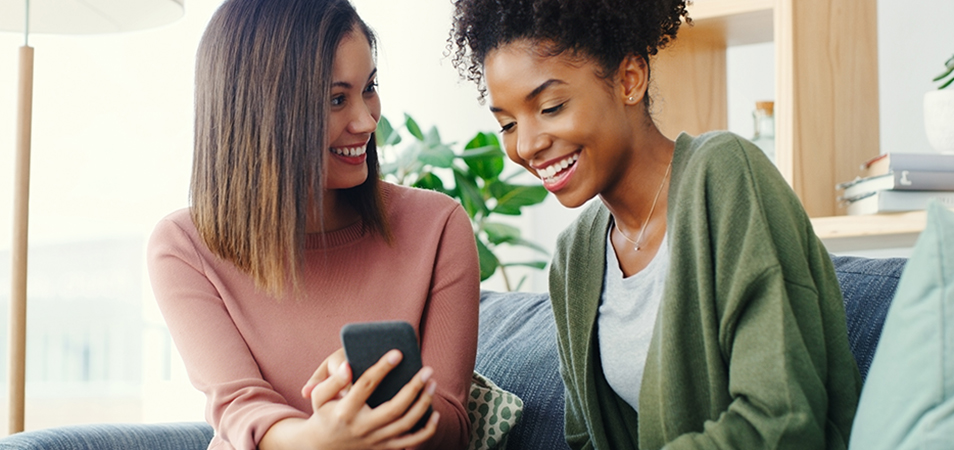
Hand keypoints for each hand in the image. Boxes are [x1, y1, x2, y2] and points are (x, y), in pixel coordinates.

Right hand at [263, 350, 438, 449]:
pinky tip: (435, 412)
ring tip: (432, 383)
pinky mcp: (385, 448)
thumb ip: (333, 381)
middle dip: (414, 388)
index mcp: (346, 411)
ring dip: (423, 403)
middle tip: (427, 370)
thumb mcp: (320, 397)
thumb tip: (349, 365)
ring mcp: (376, 440)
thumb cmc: (325, 414)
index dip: (382, 368)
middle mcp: (363, 428)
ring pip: (406, 424)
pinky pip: (412, 442)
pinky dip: (427, 430)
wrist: (323, 446)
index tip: (397, 353)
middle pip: (394, 409)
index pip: (366, 386)